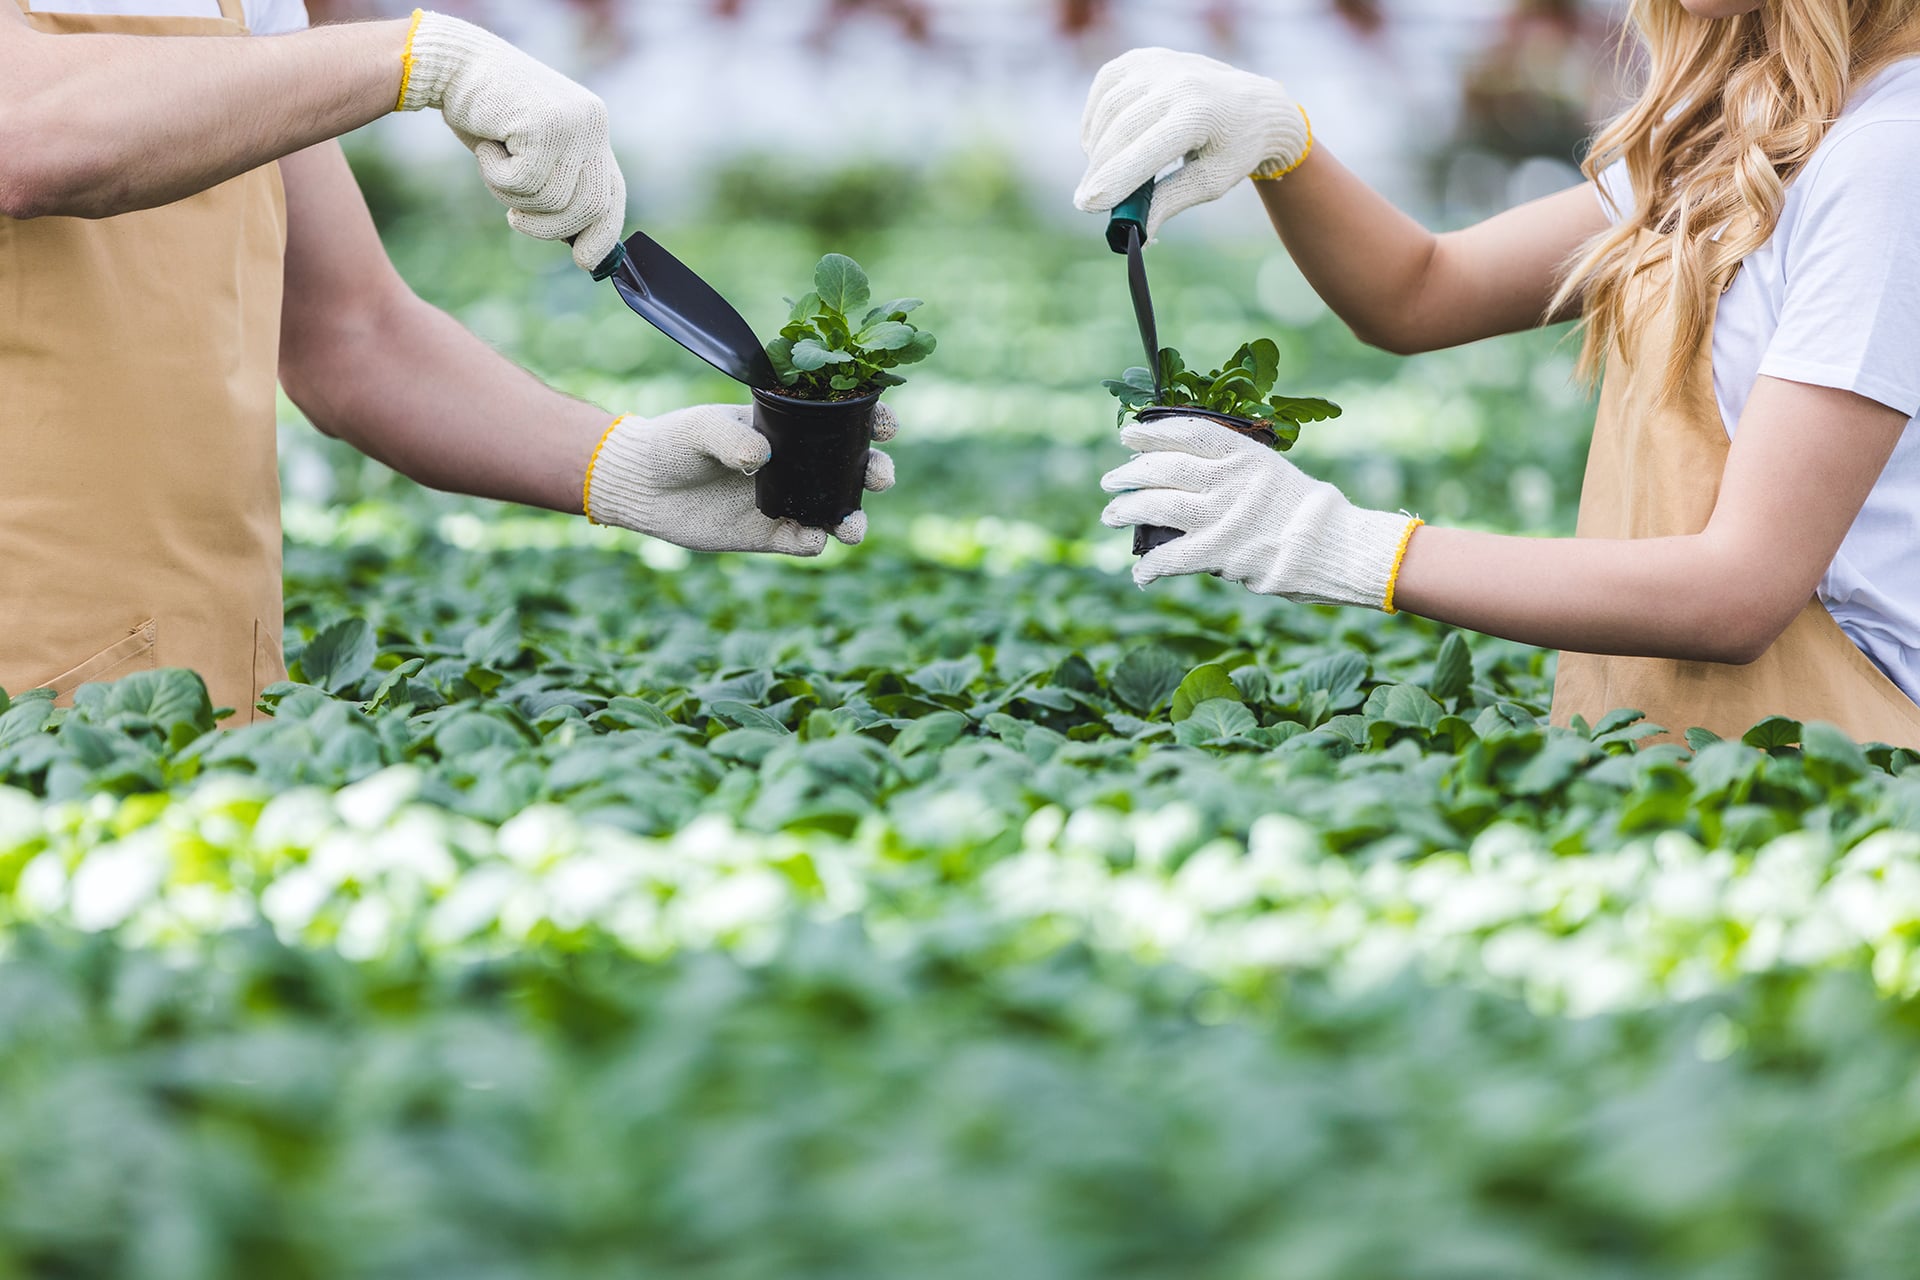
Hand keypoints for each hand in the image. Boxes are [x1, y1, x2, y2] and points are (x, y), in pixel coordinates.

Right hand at [398, 11, 625, 272]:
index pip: (613, 193)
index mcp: (594, 129)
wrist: (452, 65)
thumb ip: (558, 184)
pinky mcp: (547, 124)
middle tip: (514, 218)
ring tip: (494, 162)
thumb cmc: (486, 115)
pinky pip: (525, 183)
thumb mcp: (531, 152)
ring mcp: (574, 122)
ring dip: (512, 196)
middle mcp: (593, 123)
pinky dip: (496, 176)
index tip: (584, 261)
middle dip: (549, 227)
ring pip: (554, 199)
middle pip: (589, 207)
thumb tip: (580, 244)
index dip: (602, 233)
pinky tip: (487, 146)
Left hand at [585, 404, 896, 555]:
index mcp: (790, 426)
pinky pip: (806, 541)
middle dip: (876, 471)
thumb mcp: (700, 428)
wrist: (643, 486)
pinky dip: (815, 541)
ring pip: (838, 510)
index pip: (843, 420)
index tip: (885, 425)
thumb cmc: (674, 442)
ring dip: (855, 518)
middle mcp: (797, 463)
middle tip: (878, 477)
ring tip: (852, 527)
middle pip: (855, 467)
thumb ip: (731, 438)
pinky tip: (811, 537)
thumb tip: (763, 458)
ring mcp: (788, 499)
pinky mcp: (771, 534)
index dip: (873, 420)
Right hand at [1074, 48, 1310, 239]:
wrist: (1254, 104)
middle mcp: (1178, 80)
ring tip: (1106, 173)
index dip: (1113, 180)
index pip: (1146, 150)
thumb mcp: (1210, 181)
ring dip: (1097, 148)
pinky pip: (1103, 90)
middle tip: (1087, 201)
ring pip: (1107, 111)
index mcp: (1201, 113)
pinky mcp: (1141, 58)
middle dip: (1099, 171)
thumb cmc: (1233, 148)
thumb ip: (1169, 201)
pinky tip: (1105, 141)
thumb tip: (1136, 232)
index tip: (1087, 205)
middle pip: (1120, 131)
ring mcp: (1157, 64)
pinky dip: (1097, 120)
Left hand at [1100, 417, 1418, 610]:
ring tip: (1110, 514)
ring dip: (1128, 510)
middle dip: (1130, 473)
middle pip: (1164, 469)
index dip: (1152, 432)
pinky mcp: (1220, 552)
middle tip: (1111, 479)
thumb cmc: (1304, 510)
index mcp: (1243, 453)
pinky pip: (1172, 557)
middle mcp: (1228, 479)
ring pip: (1158, 506)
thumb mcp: (1271, 470)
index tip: (1128, 435)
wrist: (1331, 545)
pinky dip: (1150, 565)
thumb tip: (1189, 469)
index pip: (1187, 432)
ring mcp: (1221, 515)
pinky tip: (1140, 572)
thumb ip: (1234, 467)